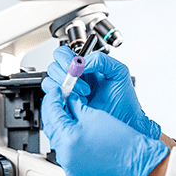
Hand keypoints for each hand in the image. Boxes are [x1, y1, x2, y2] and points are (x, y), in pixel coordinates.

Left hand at [41, 86, 168, 175]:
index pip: (52, 112)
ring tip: (72, 119)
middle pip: (51, 128)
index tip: (57, 91)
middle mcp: (65, 155)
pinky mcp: (75, 174)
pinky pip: (66, 155)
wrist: (135, 161)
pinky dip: (69, 144)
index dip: (53, 98)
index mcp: (68, 137)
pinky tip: (77, 135)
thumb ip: (75, 106)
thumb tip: (66, 99)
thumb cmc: (121, 140)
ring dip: (62, 129)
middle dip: (55, 113)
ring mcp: (69, 167)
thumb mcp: (94, 115)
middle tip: (62, 103)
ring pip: (58, 142)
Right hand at [45, 46, 160, 139]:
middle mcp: (74, 79)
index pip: (63, 54)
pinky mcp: (65, 108)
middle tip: (81, 83)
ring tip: (84, 94)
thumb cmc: (124, 99)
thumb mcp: (118, 72)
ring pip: (49, 82)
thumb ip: (101, 60)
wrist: (126, 121)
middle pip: (53, 67)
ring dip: (65, 87)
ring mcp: (68, 94)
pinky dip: (61, 99)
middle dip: (65, 74)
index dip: (65, 58)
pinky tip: (77, 102)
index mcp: (85, 67)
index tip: (74, 67)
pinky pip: (52, 100)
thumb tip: (81, 62)